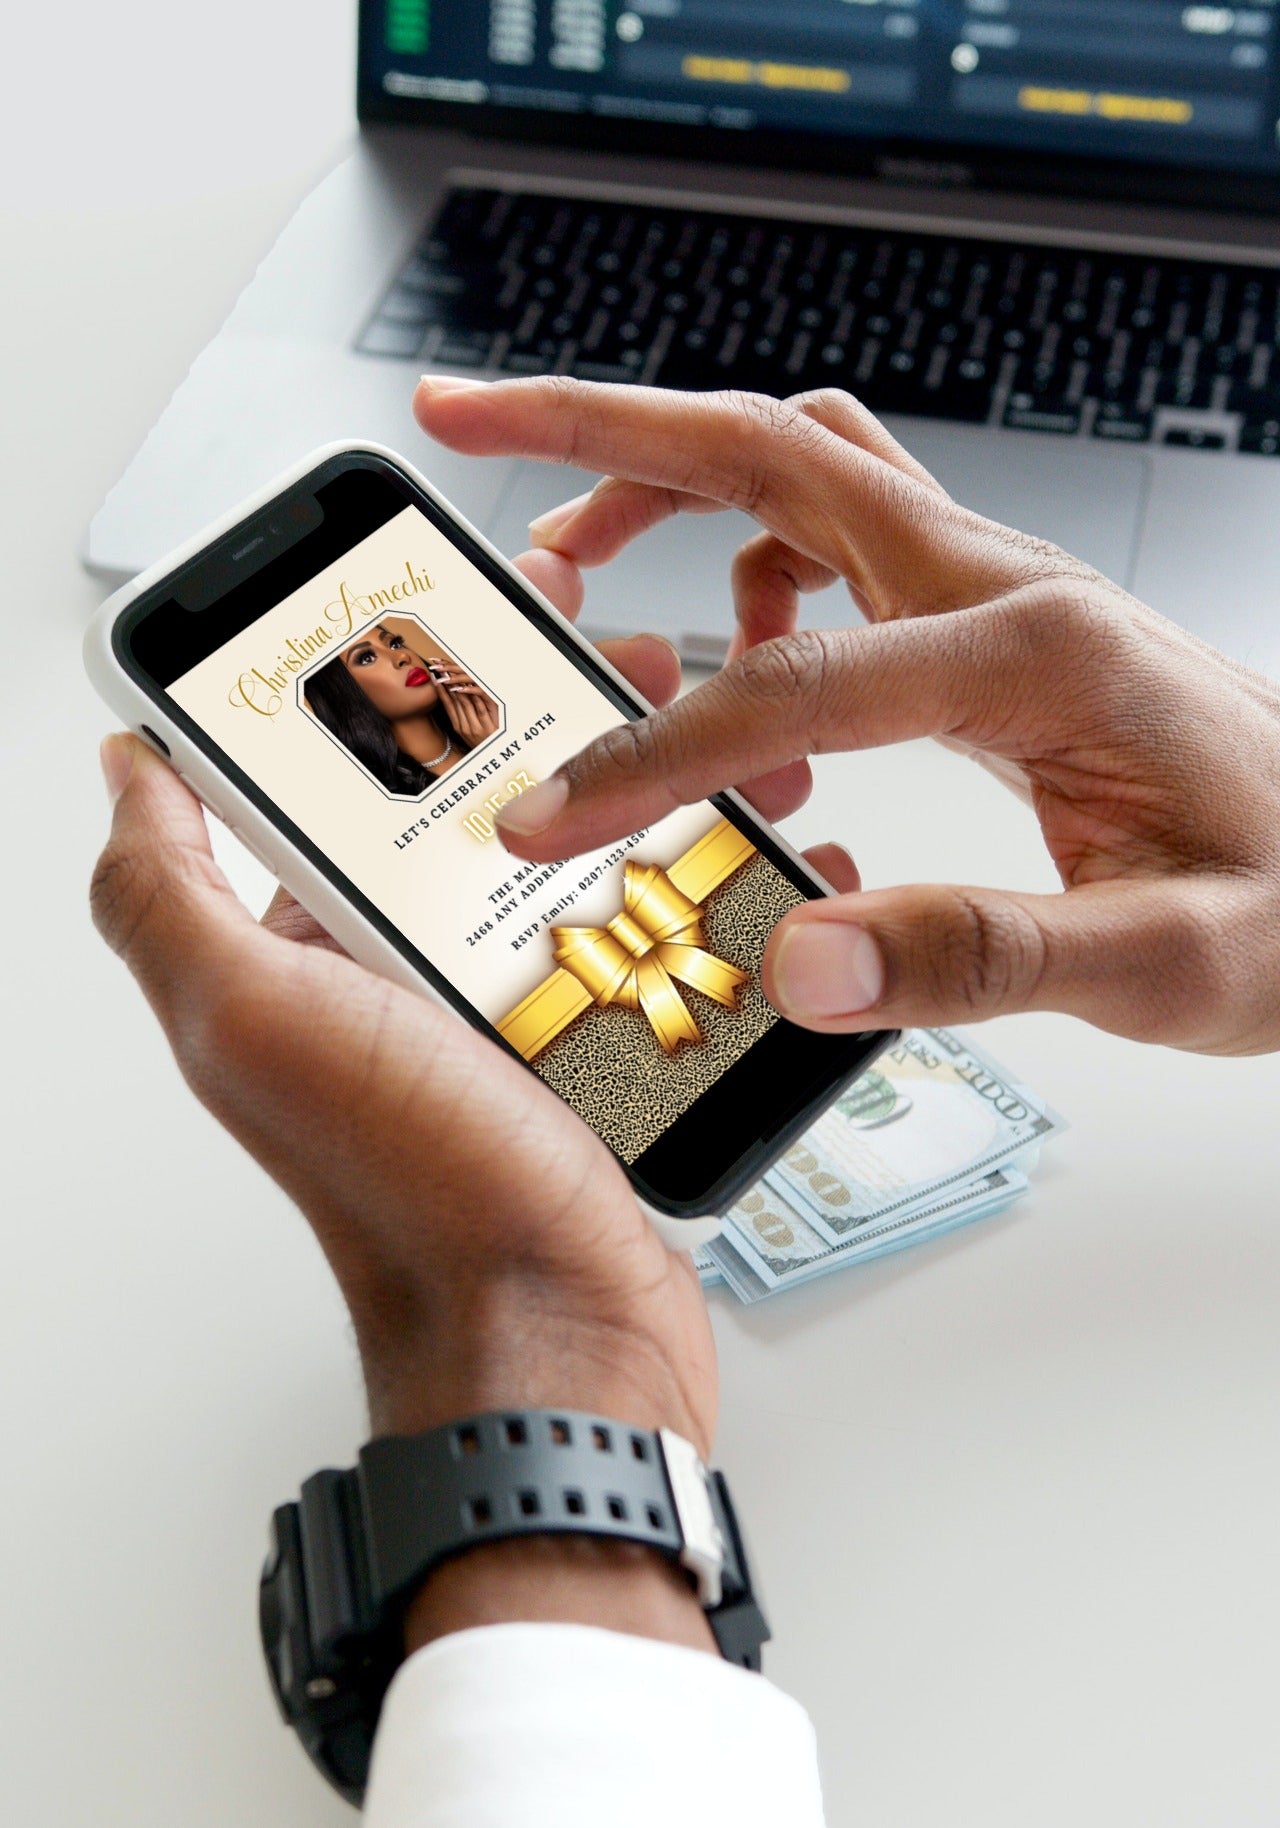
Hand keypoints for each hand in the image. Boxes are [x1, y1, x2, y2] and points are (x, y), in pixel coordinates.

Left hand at [90, 557, 720, 1653]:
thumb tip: (122, 766)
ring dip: (644, 785)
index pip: (337, 771)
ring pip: (573, 851)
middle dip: (551, 714)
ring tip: (717, 744)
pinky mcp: (586, 1044)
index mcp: (305, 943)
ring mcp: (497, 1006)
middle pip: (473, 797)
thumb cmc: (411, 1185)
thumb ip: (166, 892)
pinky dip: (693, 882)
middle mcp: (392, 969)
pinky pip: (640, 933)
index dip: (397, 679)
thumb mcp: (249, 1017)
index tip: (468, 608)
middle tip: (631, 664)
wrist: (555, 1332)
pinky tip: (748, 848)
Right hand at [415, 376, 1279, 1056]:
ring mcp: (989, 588)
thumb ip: (982, 959)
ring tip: (564, 563)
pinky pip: (831, 542)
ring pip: (795, 469)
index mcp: (1035, 657)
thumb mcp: (1162, 965)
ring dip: (662, 479)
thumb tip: (799, 962)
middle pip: (770, 451)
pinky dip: (740, 565)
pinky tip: (729, 662)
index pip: (792, 681)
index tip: (552, 815)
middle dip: (599, 429)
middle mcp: (1002, 588)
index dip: (653, 752)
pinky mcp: (979, 621)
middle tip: (464, 424)